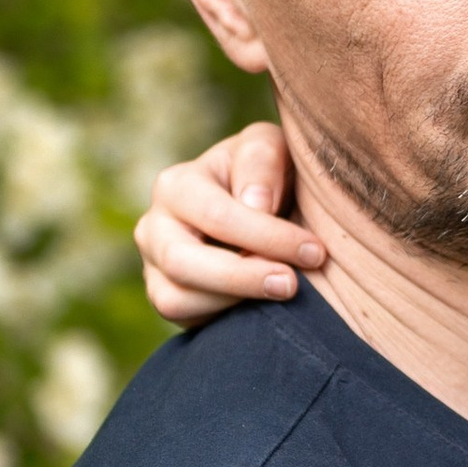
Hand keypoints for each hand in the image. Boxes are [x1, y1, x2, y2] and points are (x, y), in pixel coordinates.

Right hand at [135, 123, 322, 323]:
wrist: (263, 209)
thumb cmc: (267, 175)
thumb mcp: (269, 148)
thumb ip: (262, 160)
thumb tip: (255, 204)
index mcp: (177, 184)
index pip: (217, 216)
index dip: (268, 237)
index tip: (314, 251)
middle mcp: (154, 225)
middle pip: (182, 261)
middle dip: (243, 276)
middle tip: (292, 284)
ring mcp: (153, 266)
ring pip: (175, 297)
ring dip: (232, 301)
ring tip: (280, 294)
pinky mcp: (166, 297)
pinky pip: (181, 317)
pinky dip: (219, 316)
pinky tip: (257, 306)